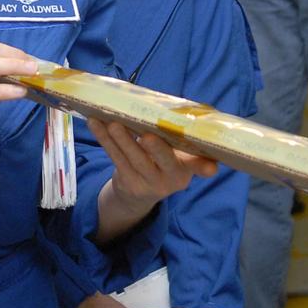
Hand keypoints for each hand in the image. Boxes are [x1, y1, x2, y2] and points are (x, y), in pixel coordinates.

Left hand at [90, 118, 216, 240]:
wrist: (141, 193)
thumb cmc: (165, 163)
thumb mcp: (181, 158)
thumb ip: (187, 143)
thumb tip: (189, 114)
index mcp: (185, 170)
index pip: (196, 166)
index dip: (203, 167)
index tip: (211, 168)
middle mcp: (169, 180)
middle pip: (162, 161)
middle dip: (155, 149)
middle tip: (146, 135)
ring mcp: (146, 182)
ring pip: (133, 158)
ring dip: (121, 139)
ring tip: (112, 123)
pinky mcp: (125, 181)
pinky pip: (114, 157)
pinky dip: (104, 139)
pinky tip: (95, 123)